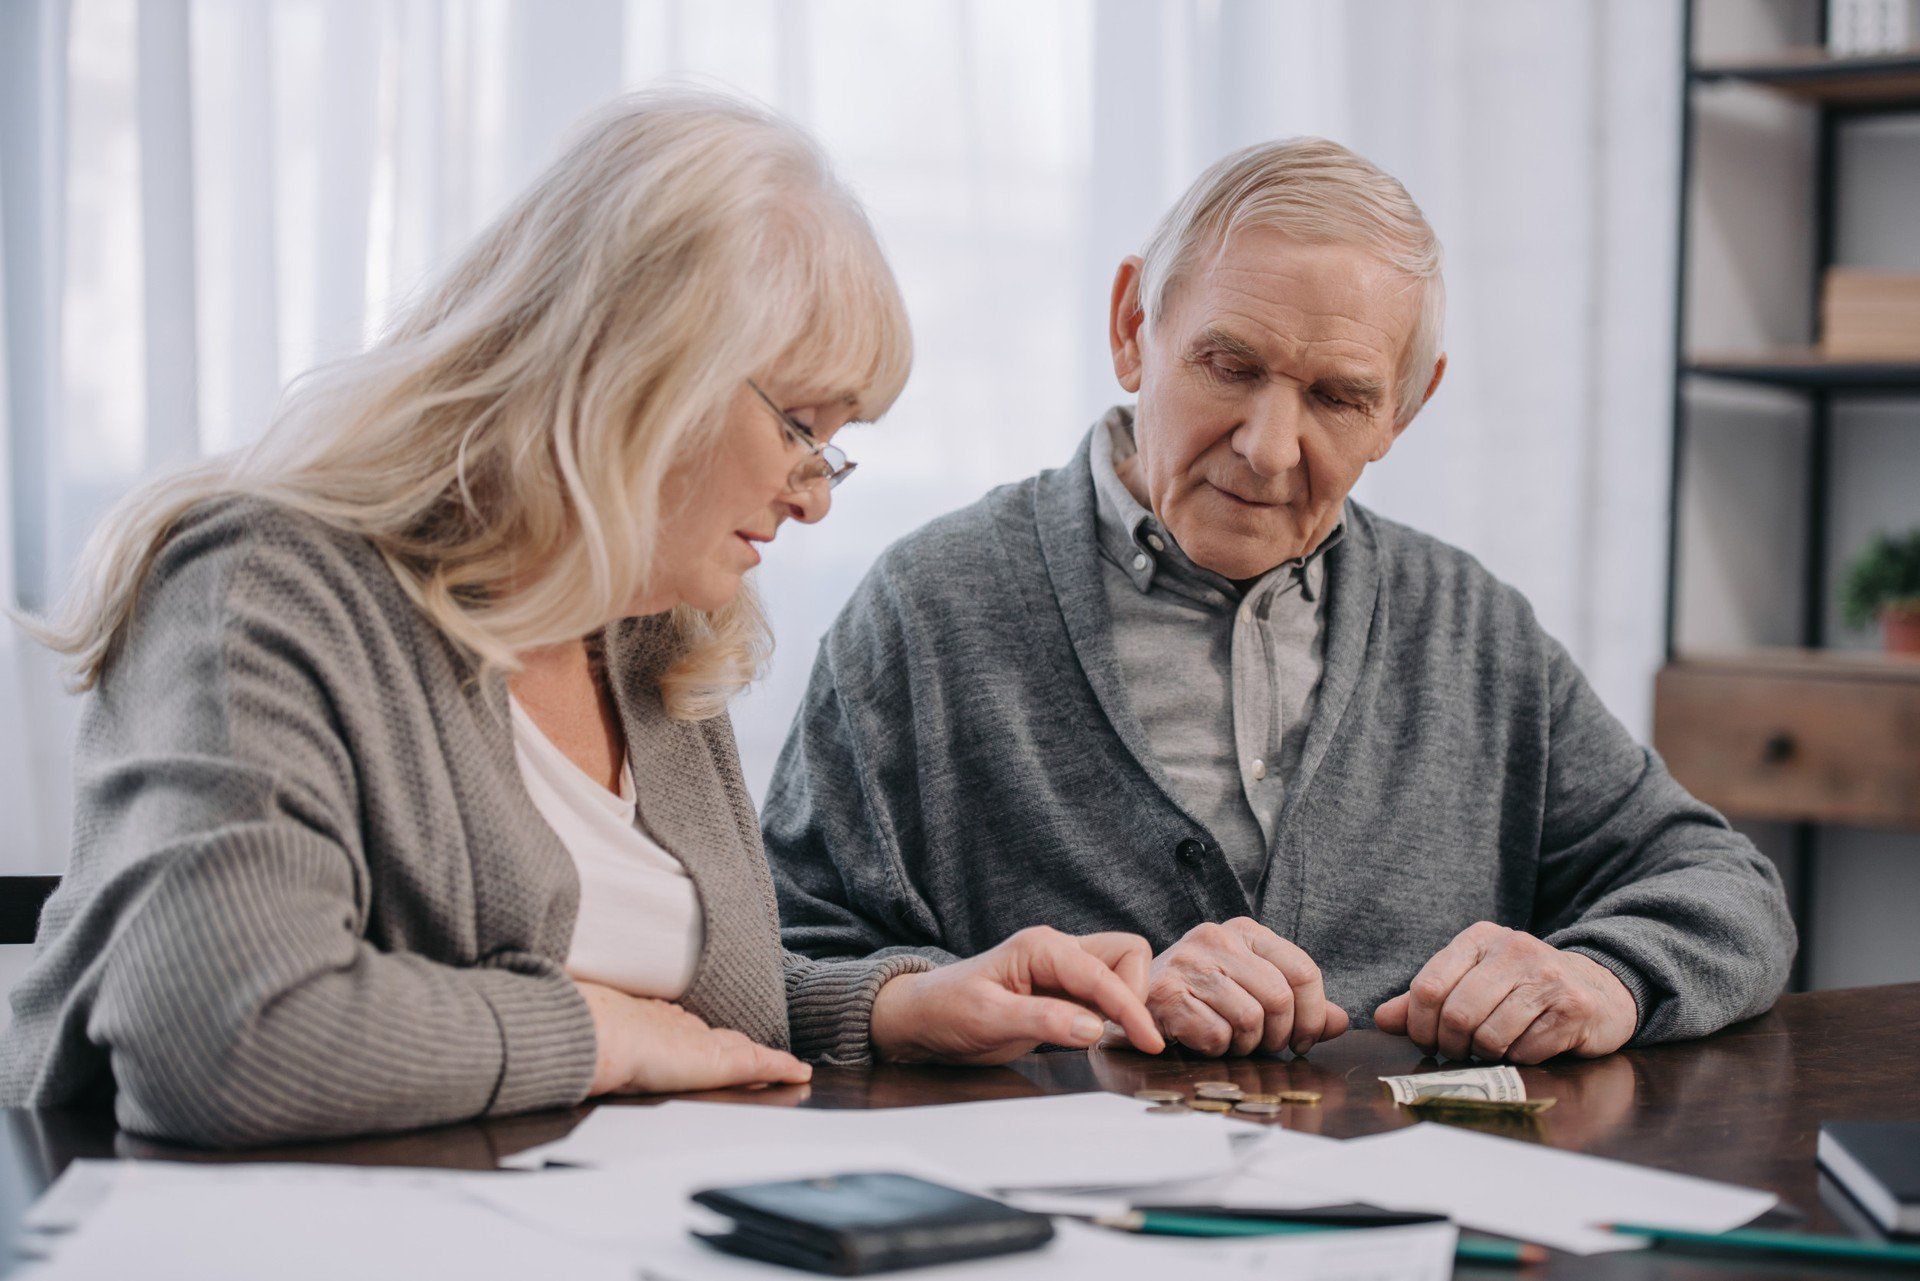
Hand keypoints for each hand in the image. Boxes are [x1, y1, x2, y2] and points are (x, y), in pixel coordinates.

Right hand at [574, 980, 812, 1095]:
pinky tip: (799, 1073)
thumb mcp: (587, 1035)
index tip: (699, 1036)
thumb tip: (563, 1035)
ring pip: (741, 1050)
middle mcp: (679, 1027)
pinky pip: (761, 1063)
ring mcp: (701, 1042)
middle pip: (715, 1036)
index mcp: (646, 1021)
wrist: (600, 1036)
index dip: (694, 1033)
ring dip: (762, 1058)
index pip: (679, 1027)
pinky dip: (781, 1068)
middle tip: (755, 1052)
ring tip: (784, 1067)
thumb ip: (592, 1035)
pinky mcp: (721, 1061)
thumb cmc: (584, 1037)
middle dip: (734, 1043)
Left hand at [869, 927, 1165, 1064]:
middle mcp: (1057, 950)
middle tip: (1126, 1035)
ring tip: (1118, 1038)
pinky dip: (1116, 1013)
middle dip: (1135, 992)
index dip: (1130, 1007)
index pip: (1104, 973)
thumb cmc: (946, 1010)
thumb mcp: (988, 1019)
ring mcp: (1062, 970)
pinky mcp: (1063, 993)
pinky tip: (1105, 1037)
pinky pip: (1105, 993)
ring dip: (1128, 1002)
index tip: (1149, 1042)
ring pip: (1121, 971)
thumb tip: (1095, 1028)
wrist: (921, 1020)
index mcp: (1041, 947)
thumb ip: (1043, 1021)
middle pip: (1126, 954)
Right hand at [1146, 918, 1349, 1056]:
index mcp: (1245, 931)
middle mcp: (1217, 938)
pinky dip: (1216, 1049)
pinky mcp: (1166, 994)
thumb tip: (1341, 1022)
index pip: (1304, 971)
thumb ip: (1299, 1003)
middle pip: (1280, 999)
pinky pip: (1216, 1036)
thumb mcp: (1252, 987)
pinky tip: (1203, 1040)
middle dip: (1278, 1035)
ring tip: (1230, 1040)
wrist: (1134, 996)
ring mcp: (1189, 963)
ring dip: (1245, 1045)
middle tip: (1264, 1046)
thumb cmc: (1201, 995)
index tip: (1303, 1039)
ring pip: (1250, 1020)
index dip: (1313, 1015)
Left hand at [1373, 922, 1636, 1062]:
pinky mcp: (1572, 1007)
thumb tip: (1382, 1019)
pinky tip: (1527, 1046)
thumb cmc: (1523, 989)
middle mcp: (1513, 949)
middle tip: (1458, 1052)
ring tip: (1492, 1048)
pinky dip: (1518, 1058)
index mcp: (1479, 938)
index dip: (1418, 1024)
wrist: (1598, 991)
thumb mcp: (1473, 981)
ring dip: (1484, 1054)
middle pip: (1457, 1015)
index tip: (1427, 1040)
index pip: (1428, 986)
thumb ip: (1427, 998)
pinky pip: (1525, 1051)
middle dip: (1451, 1045)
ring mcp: (1547, 977)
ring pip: (1489, 1036)